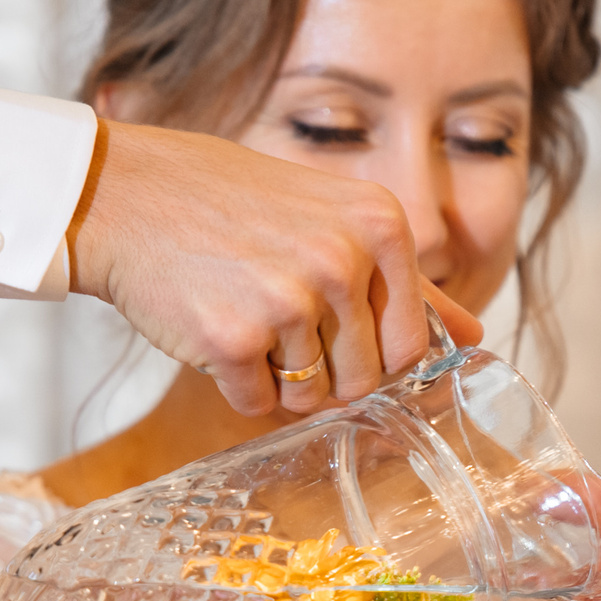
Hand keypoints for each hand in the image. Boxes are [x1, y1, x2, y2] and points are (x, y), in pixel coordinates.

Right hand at [67, 122, 481, 415]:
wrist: (127, 195)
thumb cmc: (230, 205)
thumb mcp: (334, 217)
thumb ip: (407, 282)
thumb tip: (473, 335)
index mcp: (380, 226)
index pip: (411, 345)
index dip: (372, 354)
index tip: (332, 329)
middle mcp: (342, 260)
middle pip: (362, 380)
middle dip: (320, 371)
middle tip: (274, 318)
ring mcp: (288, 300)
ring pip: (310, 399)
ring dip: (276, 379)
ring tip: (243, 315)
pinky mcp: (233, 339)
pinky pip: (255, 405)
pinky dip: (233, 385)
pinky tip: (212, 329)